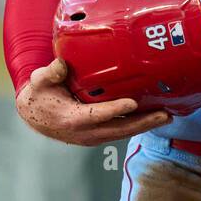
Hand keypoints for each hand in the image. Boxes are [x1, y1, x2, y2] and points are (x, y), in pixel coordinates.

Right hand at [15, 58, 170, 146]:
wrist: (34, 115)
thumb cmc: (39, 95)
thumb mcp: (39, 81)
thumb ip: (49, 73)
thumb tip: (61, 64)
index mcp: (71, 118)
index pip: (96, 115)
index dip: (114, 109)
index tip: (132, 103)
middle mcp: (85, 132)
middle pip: (118, 129)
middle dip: (143, 123)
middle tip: (165, 115)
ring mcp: (93, 136)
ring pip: (123, 132)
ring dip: (145, 126)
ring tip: (166, 117)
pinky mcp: (99, 134)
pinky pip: (121, 131)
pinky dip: (138, 125)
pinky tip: (154, 117)